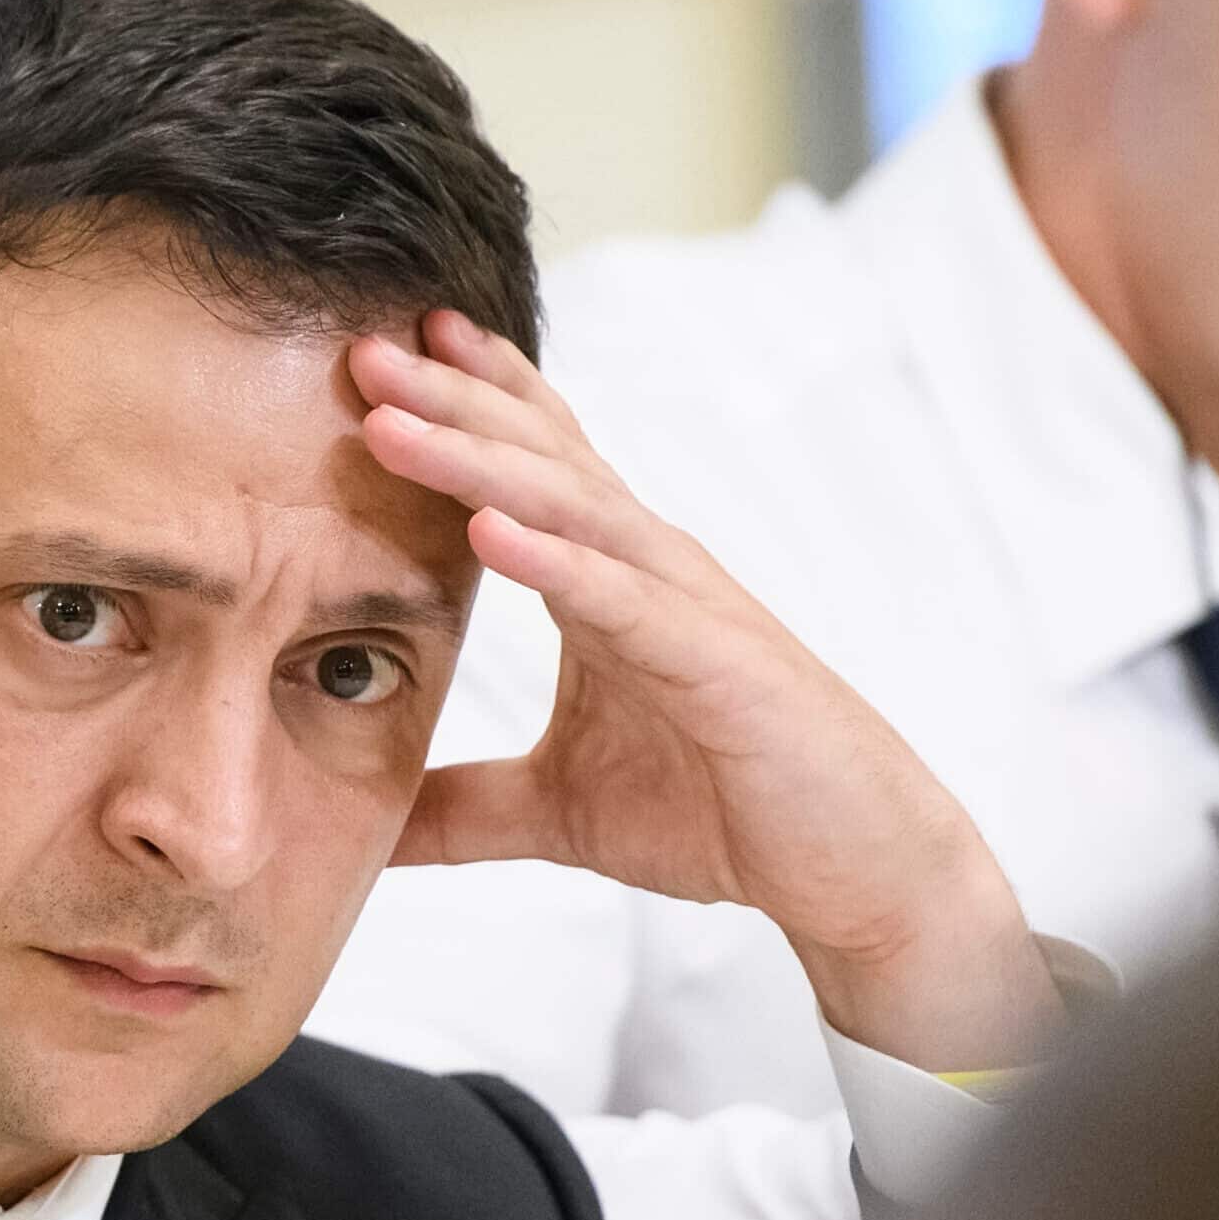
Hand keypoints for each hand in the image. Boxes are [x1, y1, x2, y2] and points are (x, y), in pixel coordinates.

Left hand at [356, 311, 1062, 1069]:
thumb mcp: (555, 811)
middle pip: (537, 459)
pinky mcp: (717, 665)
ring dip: (476, 461)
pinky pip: (625, 602)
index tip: (379, 352)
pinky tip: (488, 531)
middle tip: (362, 348)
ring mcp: (685, 607)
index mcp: (607, 581)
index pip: (530, 467)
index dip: (463, 403)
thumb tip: (366, 833)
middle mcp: (646, 569)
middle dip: (448, 400)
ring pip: (571, 509)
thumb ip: (460, 810)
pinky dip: (557, 562)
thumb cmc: (720, 813)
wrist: (856, 870)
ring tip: (391, 425)